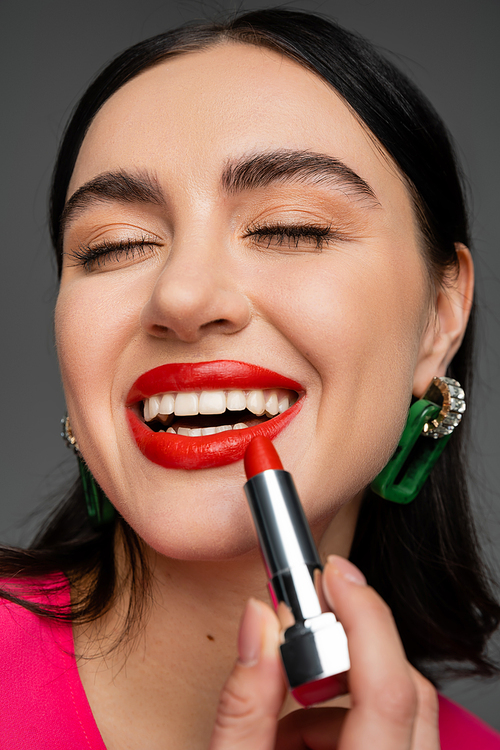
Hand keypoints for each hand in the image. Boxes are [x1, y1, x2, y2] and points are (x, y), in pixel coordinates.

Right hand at [208, 555, 438, 748]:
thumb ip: (243, 704)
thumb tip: (259, 619)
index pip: (388, 688)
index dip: (362, 617)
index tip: (333, 572)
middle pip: (405, 690)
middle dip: (346, 656)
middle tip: (296, 650)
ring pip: (401, 711)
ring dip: (339, 699)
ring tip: (281, 726)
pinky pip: (392, 734)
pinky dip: (343, 723)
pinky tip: (294, 743)